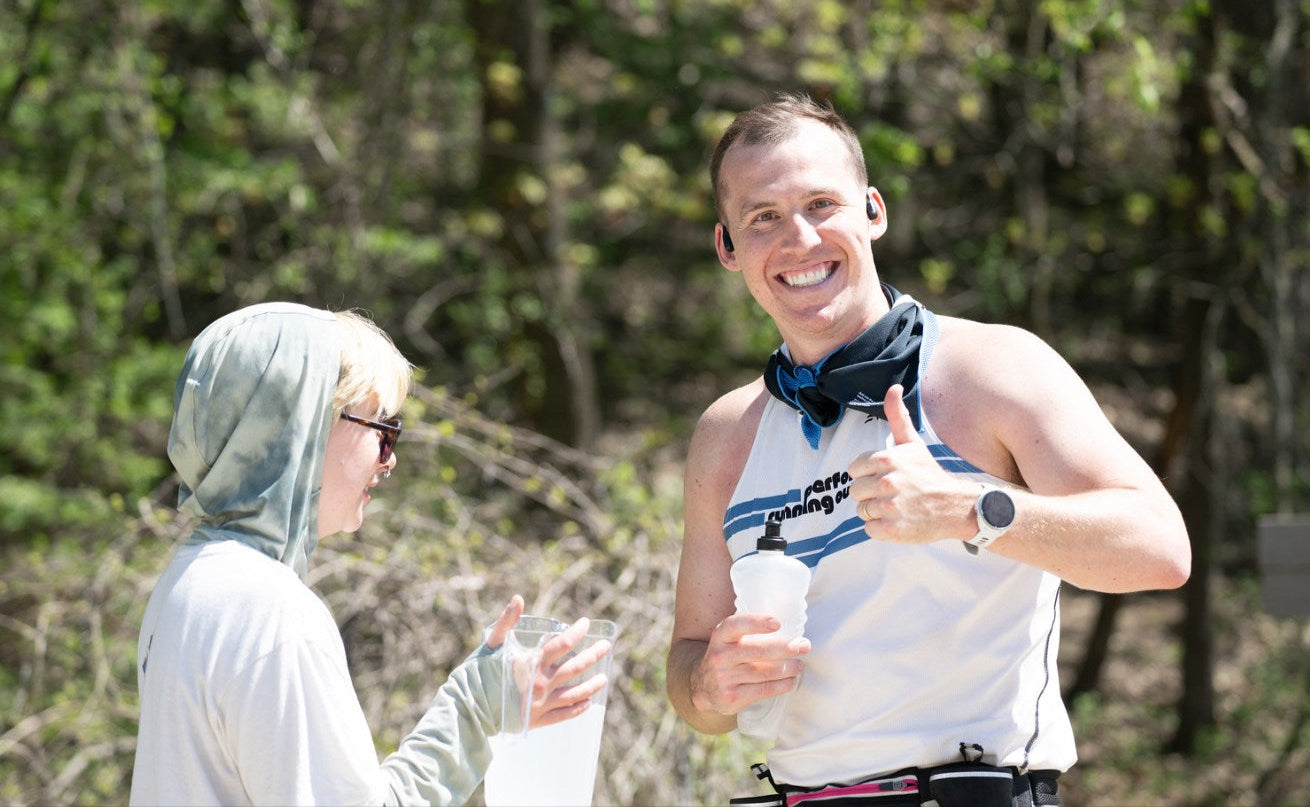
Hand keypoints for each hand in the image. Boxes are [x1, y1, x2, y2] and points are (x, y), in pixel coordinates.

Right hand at [486, 596, 613, 729]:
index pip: (562, 644)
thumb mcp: (491, 644)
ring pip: (575, 694)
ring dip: (592, 685)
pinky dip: (578, 708)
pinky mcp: (537, 721)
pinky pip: (563, 715)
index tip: (586, 624)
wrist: (466, 710)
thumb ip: (506, 622)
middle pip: (575, 668)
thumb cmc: (477, 674)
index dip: (577, 632)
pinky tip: (588, 703)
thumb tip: (518, 599)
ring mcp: (540, 705)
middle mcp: (540, 684)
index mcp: (531, 663)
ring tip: (604, 679)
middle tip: (606, 647)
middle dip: (593, 656)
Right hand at [690, 614, 809, 716]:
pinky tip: (791, 681)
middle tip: (804, 646)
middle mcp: (719, 656)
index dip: (756, 622)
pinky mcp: (731, 697)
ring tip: (800, 665)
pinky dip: (781, 685)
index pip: (736, 625)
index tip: (777, 623)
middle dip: (785, 648)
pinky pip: (762, 690)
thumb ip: (749, 633)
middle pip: (757, 651)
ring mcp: (724, 678)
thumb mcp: (728, 640)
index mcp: (720, 636)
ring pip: (763, 672)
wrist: (702, 686)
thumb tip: (789, 630)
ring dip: (787, 668)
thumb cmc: (727, 657)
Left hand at [847, 384, 974, 543]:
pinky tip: (898, 520)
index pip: (854, 470)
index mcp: (887, 459)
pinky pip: (869, 529)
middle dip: (870, 494)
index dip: (867, 475)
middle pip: (855, 492)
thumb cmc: (929, 474)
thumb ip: (897, 416)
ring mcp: (889, 507)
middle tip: (893, 493)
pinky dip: (881, 528)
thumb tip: (893, 387)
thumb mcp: (912, 443)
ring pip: (862, 511)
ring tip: (897, 506)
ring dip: (876, 511)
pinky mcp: (892, 529)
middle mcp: (887, 482)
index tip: (885, 477)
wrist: (955, 506)